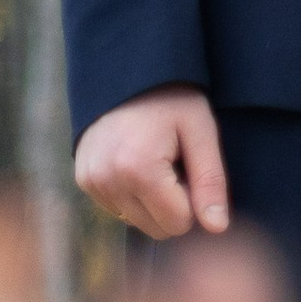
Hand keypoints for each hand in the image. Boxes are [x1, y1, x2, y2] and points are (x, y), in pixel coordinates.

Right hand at [74, 87, 230, 240]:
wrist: (127, 72)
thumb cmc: (172, 99)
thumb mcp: (201, 131)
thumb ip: (210, 182)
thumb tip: (217, 229)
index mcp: (138, 169)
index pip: (178, 223)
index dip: (193, 198)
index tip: (190, 164)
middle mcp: (107, 179)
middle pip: (156, 228)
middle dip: (173, 203)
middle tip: (175, 161)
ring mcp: (91, 181)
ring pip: (137, 222)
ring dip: (152, 200)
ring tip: (155, 158)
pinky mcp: (83, 180)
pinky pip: (118, 209)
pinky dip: (133, 194)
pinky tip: (137, 161)